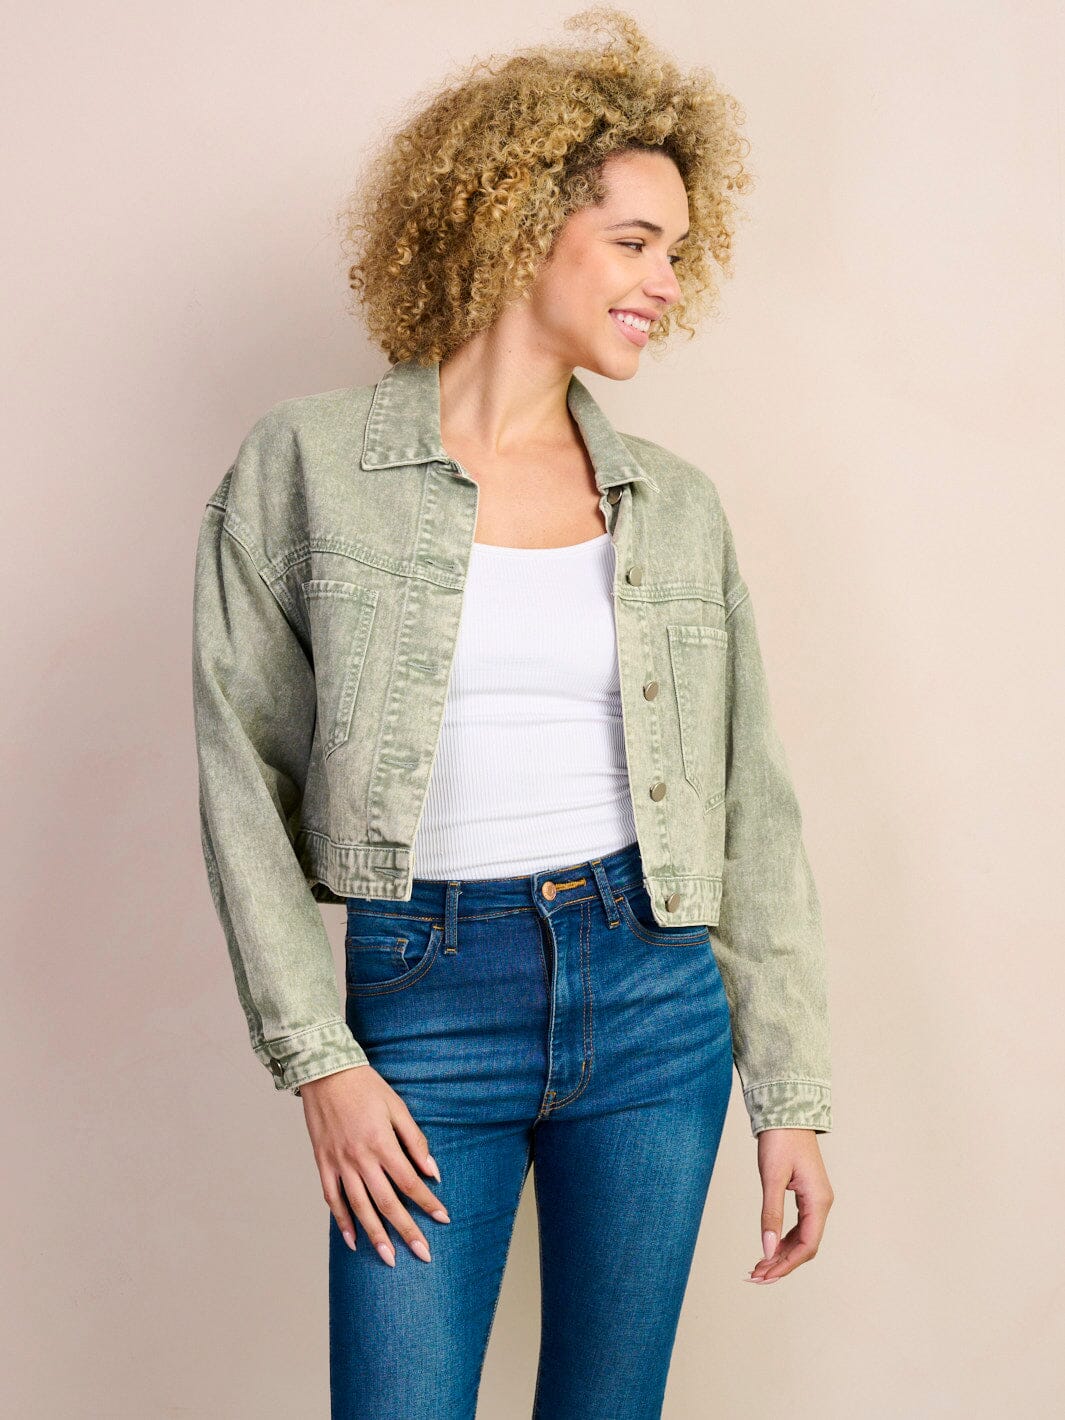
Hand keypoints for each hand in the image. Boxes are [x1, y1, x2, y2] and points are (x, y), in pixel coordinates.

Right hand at [299, 1063, 450, 1266]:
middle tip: (423, 1254)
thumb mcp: (397, 1106)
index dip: (427, 1203)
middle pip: (387, 1203)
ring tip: (389, 1259)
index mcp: (382, 1143)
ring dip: (376, 1236)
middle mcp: (361, 1158)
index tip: (443, 1219)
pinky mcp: (323, 1163)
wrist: (325, 1072)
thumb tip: (432, 1171)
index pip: (410, 1182)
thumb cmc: (366, 1086)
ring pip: (360, 1208)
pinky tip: (353, 1240)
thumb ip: (415, 1140)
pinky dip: (342, 1221)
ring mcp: (339, 1163)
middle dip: (407, 1231)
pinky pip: (333, 1199)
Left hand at [746, 1128, 833, 1283]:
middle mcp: (821, 1204)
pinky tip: (769, 1247)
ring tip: (758, 1266)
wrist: (787, 1112)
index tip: (764, 1275)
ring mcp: (815, 1200)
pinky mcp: (807, 1194)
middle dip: (782, 1264)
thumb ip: (771, 1213)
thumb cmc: (780, 1140)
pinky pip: (799, 1226)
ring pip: (802, 1238)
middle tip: (755, 1276)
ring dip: (781, 1254)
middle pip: (805, 1246)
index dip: (786, 1264)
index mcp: (818, 1201)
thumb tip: (767, 1249)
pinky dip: (783, 1239)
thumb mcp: (772, 1177)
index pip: (806, 1246)